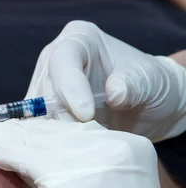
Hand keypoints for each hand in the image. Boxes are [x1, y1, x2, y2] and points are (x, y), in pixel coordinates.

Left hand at [0, 118, 185, 187]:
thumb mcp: (115, 185)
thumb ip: (88, 162)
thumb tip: (42, 148)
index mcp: (132, 145)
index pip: (76, 129)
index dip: (44, 130)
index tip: (22, 129)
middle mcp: (113, 146)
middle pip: (55, 131)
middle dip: (23, 131)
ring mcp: (89, 161)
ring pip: (37, 142)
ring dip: (9, 139)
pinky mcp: (64, 180)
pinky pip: (25, 159)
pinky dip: (6, 154)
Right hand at [26, 20, 185, 142]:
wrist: (148, 104)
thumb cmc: (149, 82)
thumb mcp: (149, 79)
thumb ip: (132, 84)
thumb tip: (114, 94)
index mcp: (79, 38)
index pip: (64, 60)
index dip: (70, 87)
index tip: (86, 114)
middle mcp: (54, 58)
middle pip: (45, 87)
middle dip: (61, 114)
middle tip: (82, 136)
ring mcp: (46, 85)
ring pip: (37, 110)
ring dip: (55, 130)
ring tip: (78, 146)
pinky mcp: (44, 110)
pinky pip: (38, 126)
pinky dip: (51, 140)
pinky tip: (67, 149)